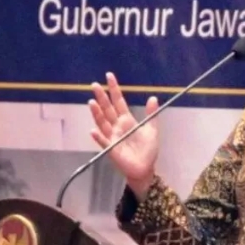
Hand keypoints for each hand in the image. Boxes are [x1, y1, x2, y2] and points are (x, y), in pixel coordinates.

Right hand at [88, 72, 159, 197]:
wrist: (145, 168)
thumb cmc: (148, 150)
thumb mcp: (152, 130)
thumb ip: (151, 115)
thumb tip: (153, 98)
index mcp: (127, 120)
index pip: (119, 101)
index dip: (114, 89)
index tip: (109, 76)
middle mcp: (117, 126)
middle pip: (107, 109)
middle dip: (101, 97)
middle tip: (94, 84)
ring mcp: (112, 137)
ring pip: (102, 122)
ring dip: (97, 113)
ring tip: (92, 102)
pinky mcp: (111, 149)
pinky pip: (103, 142)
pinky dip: (98, 137)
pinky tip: (93, 131)